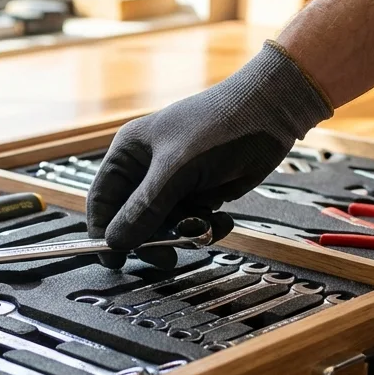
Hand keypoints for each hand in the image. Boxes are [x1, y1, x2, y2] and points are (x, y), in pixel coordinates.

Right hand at [86, 40, 332, 266]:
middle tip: (167, 257)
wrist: (271, 114)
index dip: (103, 232)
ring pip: (165, 226)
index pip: (103, 201)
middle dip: (152, 238)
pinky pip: (192, 222)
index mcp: (129, 154)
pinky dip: (207, 227)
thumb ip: (145, 208)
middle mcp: (147, 169)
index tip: (114, 260)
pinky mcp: (200, 192)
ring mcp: (174, 182)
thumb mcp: (177, 170)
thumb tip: (115, 242)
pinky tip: (223, 220)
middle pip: (133, 219)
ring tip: (207, 226)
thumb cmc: (219, 127)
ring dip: (186, 233)